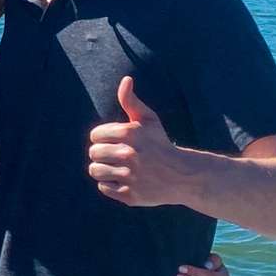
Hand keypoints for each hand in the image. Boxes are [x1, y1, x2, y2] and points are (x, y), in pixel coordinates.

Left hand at [88, 77, 194, 207]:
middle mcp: (129, 155)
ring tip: (117, 167)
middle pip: (93, 153)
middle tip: (116, 155)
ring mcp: (130, 176)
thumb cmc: (160, 144)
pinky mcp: (130, 195)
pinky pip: (104, 187)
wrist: (182, 175)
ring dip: (103, 169)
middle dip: (102, 153)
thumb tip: (126, 80)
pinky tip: (124, 179)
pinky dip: (111, 184)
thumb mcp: (149, 120)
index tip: (115, 141)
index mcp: (130, 134)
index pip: (95, 135)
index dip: (103, 138)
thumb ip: (131, 101)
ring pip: (95, 171)